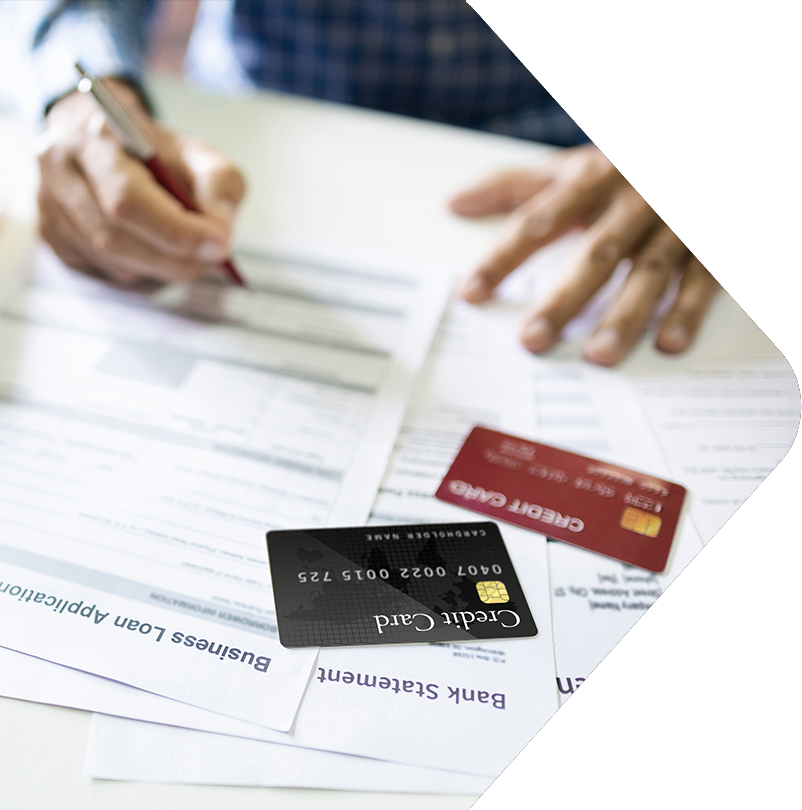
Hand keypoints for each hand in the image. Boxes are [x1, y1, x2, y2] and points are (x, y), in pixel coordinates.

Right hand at [36, 80, 244, 284]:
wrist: (107, 139)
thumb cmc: (155, 149)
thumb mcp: (199, 154)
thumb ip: (219, 186)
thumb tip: (219, 235)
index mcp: (93, 137)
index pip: (129, 200)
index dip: (177, 231)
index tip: (220, 245)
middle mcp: (60, 171)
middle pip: (116, 238)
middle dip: (174, 258)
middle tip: (211, 258)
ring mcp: (50, 207)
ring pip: (112, 262)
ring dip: (161, 268)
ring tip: (187, 253)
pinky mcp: (53, 237)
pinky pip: (105, 273)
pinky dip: (142, 273)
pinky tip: (157, 255)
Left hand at [450, 144, 718, 364]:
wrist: (709, 140)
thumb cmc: (625, 165)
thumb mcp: (569, 165)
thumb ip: (512, 185)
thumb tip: (452, 203)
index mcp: (593, 178)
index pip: (539, 220)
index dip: (504, 256)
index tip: (471, 293)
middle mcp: (635, 199)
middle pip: (597, 252)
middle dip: (565, 298)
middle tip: (533, 341)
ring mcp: (678, 222)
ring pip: (650, 271)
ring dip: (625, 315)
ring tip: (599, 356)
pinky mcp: (715, 242)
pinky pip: (704, 278)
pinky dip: (689, 310)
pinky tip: (669, 344)